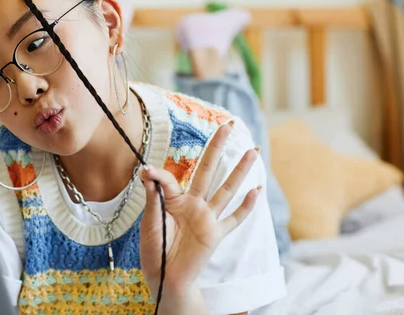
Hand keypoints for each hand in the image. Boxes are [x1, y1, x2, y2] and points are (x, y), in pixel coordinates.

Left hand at [139, 121, 259, 294]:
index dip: (159, 174)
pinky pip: (234, 219)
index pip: (171, 178)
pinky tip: (257, 191)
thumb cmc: (154, 249)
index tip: (147, 171)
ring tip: (253, 151)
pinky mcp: (216, 234)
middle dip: (218, 147)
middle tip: (228, 124)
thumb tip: (147, 170)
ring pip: (227, 189)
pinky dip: (246, 207)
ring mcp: (207, 218)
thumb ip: (154, 196)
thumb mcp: (150, 221)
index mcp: (174, 199)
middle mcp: (194, 204)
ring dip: (240, 171)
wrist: (166, 278)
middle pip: (209, 170)